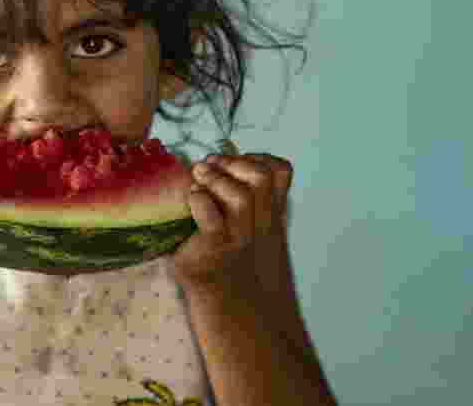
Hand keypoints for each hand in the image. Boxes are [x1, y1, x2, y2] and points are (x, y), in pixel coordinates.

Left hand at [171, 146, 292, 295]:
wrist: (235, 317)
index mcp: (272, 216)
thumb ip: (243, 197)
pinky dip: (199, 201)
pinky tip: (192, 199)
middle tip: (208, 165)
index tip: (232, 161)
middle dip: (232, 163)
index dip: (256, 157)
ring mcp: (239, 242)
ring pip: (240, 198)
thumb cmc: (235, 268)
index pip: (279, 172)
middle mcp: (262, 228)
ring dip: (214, 179)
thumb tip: (220, 155)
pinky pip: (211, 222)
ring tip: (197, 178)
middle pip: (261, 178)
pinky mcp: (214, 255)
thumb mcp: (249, 230)